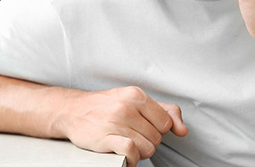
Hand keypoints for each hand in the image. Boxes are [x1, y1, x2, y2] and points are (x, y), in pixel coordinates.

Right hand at [53, 86, 187, 166]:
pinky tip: (125, 155)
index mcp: (136, 95)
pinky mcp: (106, 137)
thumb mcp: (134, 100)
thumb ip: (163, 111)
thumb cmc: (104, 106)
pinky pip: (131, 151)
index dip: (157, 130)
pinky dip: (132, 158)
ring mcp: (116, 122)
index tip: (144, 128)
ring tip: (127, 145)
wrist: (72, 110)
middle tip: (132, 136)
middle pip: (157, 138)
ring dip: (139, 152)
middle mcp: (126, 106)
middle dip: (147, 142)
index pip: (165, 122)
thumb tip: (182, 129)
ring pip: (147, 147)